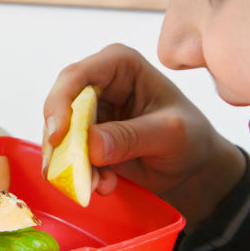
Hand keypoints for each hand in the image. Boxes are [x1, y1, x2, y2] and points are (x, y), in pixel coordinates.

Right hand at [42, 43, 244, 229]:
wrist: (192, 168)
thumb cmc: (191, 138)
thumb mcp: (171, 134)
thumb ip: (132, 137)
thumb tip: (90, 145)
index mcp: (120, 65)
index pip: (77, 75)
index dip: (60, 103)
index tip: (58, 137)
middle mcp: (98, 82)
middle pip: (60, 105)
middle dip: (63, 141)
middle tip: (66, 170)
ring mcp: (89, 111)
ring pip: (60, 134)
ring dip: (72, 163)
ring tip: (97, 185)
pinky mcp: (84, 137)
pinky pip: (68, 154)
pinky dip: (80, 173)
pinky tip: (105, 185)